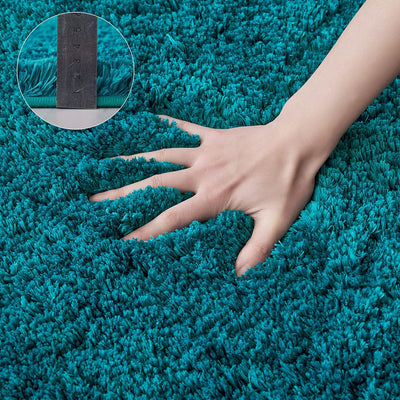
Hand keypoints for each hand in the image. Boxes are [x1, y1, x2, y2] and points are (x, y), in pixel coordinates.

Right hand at [90, 114, 317, 276]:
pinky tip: (147, 122)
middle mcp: (203, 173)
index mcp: (215, 196)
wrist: (298, 141)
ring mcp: (206, 152)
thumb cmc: (290, 180)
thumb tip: (241, 275)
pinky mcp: (213, 137)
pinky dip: (165, 126)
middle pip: (155, 185)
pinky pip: (183, 130)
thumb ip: (258, 248)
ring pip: (161, 156)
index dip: (146, 231)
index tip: (121, 240)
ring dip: (133, 161)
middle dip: (122, 195)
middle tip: (95, 201)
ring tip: (107, 165)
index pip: (172, 217)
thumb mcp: (278, 220)